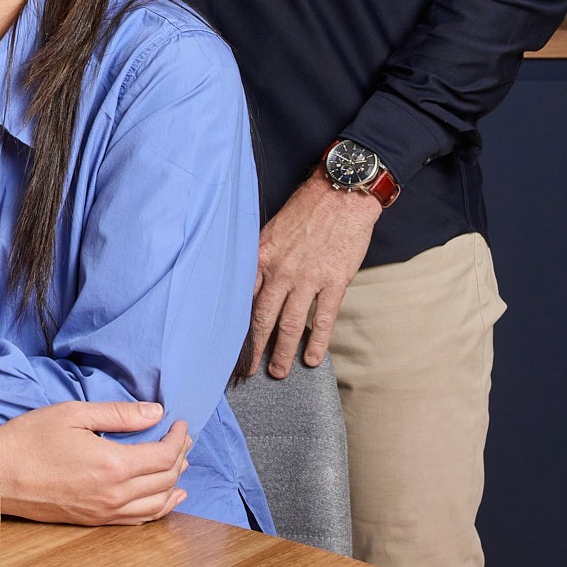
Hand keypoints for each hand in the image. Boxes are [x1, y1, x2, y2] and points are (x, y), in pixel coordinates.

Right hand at [0, 400, 190, 525]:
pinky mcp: (95, 520)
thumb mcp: (73, 414)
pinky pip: (139, 519)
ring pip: (158, 503)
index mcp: (113, 464)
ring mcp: (106, 511)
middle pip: (166, 479)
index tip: (180, 422)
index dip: (178, 438)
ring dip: (175, 483)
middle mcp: (115, 494)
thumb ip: (118, 414)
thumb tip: (156, 412)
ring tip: (180, 465)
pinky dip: (159, 507)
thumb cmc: (29, 438)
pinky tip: (165, 498)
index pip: (164, 455)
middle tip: (181, 438)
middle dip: (180, 456)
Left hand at [243, 173, 380, 377]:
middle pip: (262, 317)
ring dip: (283, 351)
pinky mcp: (334, 282)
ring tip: (278, 371)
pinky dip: (317, 341)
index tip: (226, 342)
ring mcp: (307, 278)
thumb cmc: (304, 210)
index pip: (240, 297)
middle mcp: (280, 270)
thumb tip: (249, 285)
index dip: (233, 323)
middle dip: (254, 347)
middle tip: (248, 370)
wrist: (340, 195)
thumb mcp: (270, 230)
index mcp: (260, 256)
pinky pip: (323, 318)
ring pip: (290, 323)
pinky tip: (312, 359)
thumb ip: (260, 258)